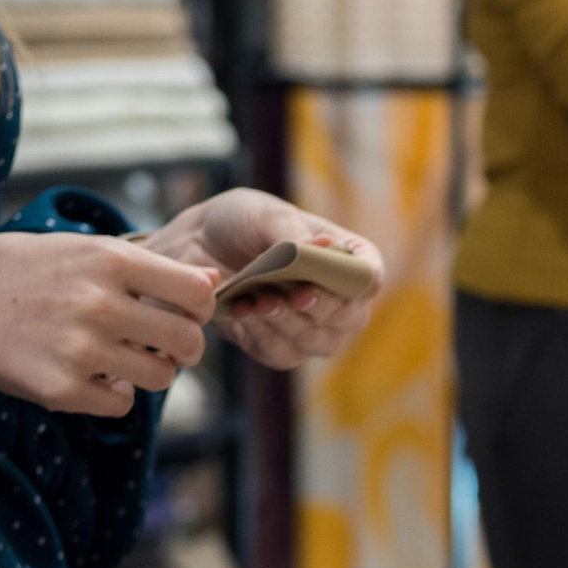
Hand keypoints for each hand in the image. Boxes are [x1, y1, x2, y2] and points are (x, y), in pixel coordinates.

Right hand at [0, 232, 216, 417]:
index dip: (199, 308)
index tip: (182, 312)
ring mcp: (82, 350)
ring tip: (121, 358)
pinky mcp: (63, 389)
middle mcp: (100, 304)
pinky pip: (122, 404)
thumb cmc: (15, 270)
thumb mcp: (78, 249)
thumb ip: (144, 267)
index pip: (197, 294)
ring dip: (150, 373)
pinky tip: (89, 375)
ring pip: (161, 378)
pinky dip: (113, 394)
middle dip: (183, 348)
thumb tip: (211, 283)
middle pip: (188, 342)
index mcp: (109, 261)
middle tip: (161, 345)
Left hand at [143, 188, 383, 369]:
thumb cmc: (243, 221)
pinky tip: (242, 310)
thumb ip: (291, 233)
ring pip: (316, 341)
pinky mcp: (280, 348)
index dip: (355, 282)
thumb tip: (318, 250)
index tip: (330, 275)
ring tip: (259, 300)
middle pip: (349, 318)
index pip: (369, 278)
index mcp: (348, 260)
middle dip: (320, 307)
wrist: (198, 242)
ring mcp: (313, 330)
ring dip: (287, 322)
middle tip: (295, 295)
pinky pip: (280, 353)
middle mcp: (339, 301)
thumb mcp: (265, 214)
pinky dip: (260, 334)